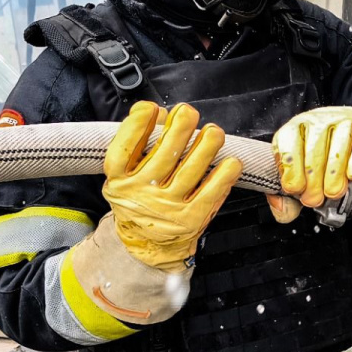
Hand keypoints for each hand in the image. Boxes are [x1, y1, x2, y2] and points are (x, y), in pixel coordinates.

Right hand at [102, 101, 241, 271]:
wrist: (148, 243)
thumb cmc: (140, 199)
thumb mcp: (126, 175)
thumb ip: (137, 145)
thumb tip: (158, 113)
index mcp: (120, 180)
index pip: (123, 150)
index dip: (136, 125)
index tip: (151, 107)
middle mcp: (140, 194)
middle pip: (163, 156)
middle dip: (180, 128)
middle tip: (189, 113)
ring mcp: (166, 208)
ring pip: (190, 171)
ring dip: (206, 146)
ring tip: (213, 132)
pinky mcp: (190, 220)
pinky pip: (210, 193)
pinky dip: (223, 176)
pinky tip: (231, 162)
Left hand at [269, 107, 351, 221]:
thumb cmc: (327, 158)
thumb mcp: (301, 175)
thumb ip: (286, 198)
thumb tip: (281, 209)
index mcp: (296, 129)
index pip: (287, 147)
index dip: (292, 174)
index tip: (297, 191)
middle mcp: (318, 120)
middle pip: (314, 153)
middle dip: (313, 183)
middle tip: (316, 199)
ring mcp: (345, 119)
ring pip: (338, 150)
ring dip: (334, 177)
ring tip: (333, 192)